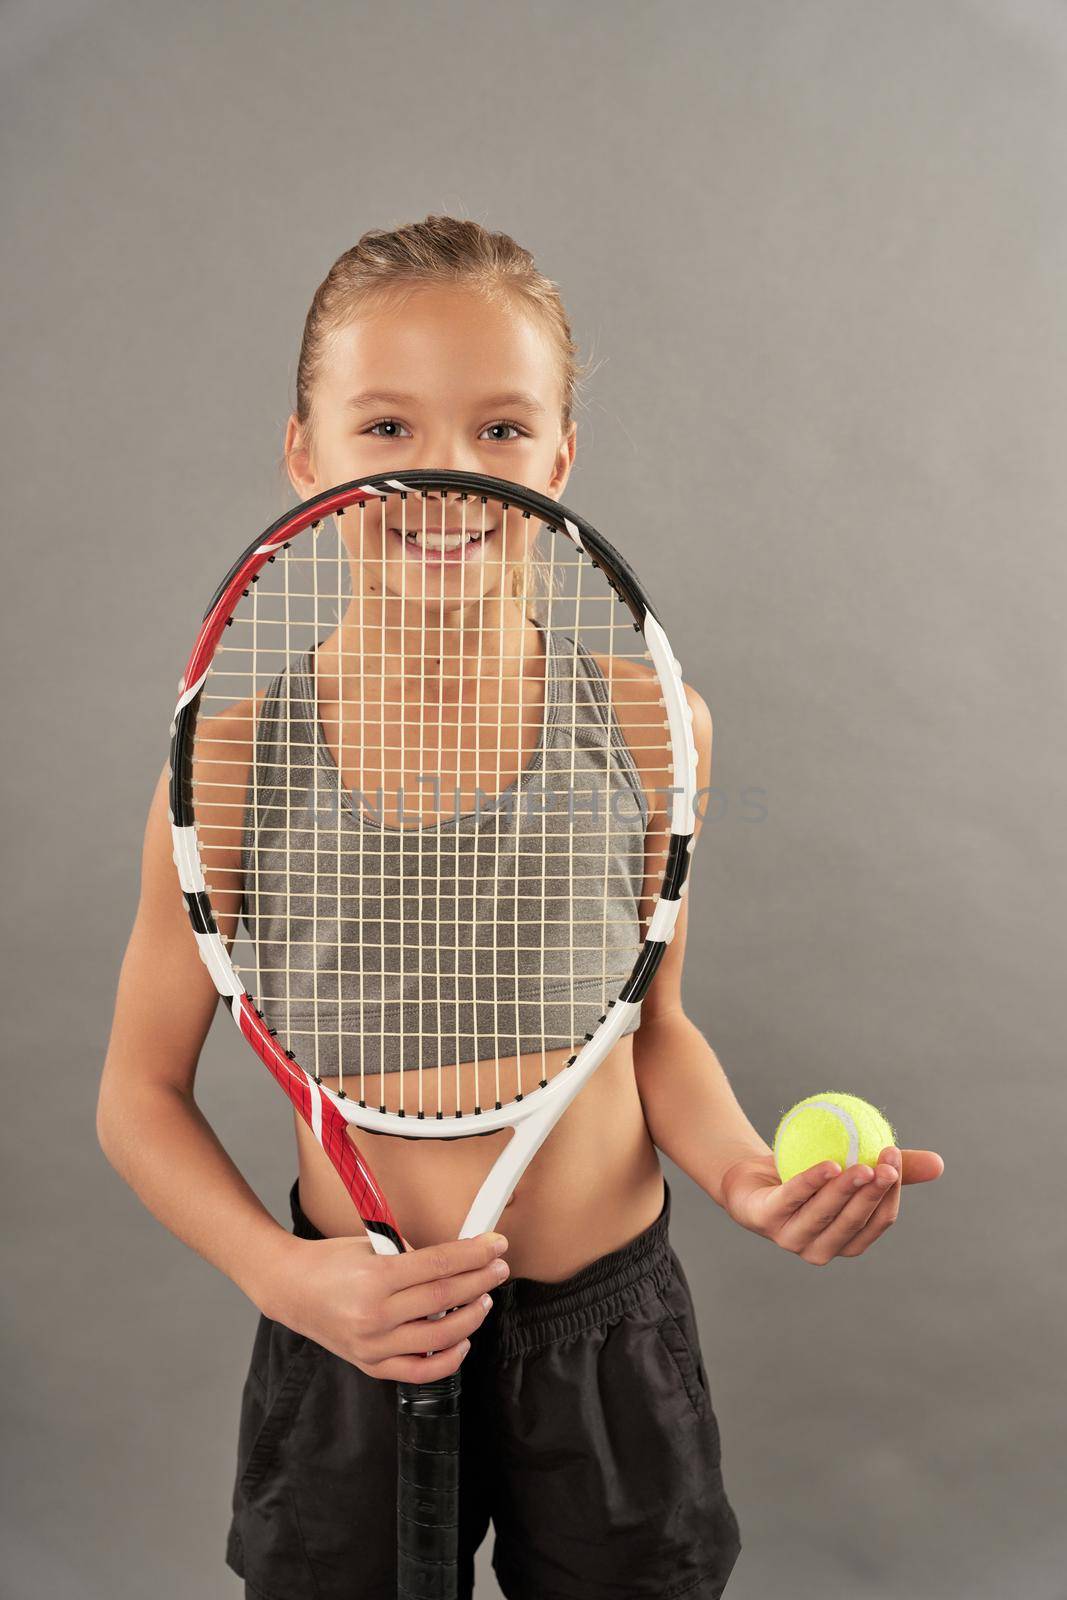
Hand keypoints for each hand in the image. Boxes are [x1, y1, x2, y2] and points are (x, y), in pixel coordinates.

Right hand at [260, 1230, 510, 1380]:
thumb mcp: (371, 1244)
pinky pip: (420, 1371)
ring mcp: (373, 1346)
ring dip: (472, 1317)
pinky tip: (463, 1340)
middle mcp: (375, 1316)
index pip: (440, 1265)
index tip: (496, 1245)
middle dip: (481, 1280)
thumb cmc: (331, 1261)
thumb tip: (456, 1260)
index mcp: (375, 1278)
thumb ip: (412, 1255)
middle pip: (445, 1299)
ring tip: (483, 1299)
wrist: (291, 1289)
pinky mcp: (371, 1365)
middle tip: (499, 1268)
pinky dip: (448, 1358)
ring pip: (440, 1338)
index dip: (475, 1254)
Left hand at [720, 1145, 943, 1264]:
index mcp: (847, 1241)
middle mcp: (821, 1248)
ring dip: (845, 1190)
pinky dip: (811, 1182)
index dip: (891, 1195)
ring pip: (824, 1213)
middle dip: (873, 1194)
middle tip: (888, 1164)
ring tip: (863, 1165)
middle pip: (853, 1221)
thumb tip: (940, 1163)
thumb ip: (888, 1168)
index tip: (897, 1161)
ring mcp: (791, 1238)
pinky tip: (829, 1165)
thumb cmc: (807, 1175)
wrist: (750, 1175)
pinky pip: (792, 1199)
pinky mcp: (764, 1220)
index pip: (877, 1222)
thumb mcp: (850, 1167)